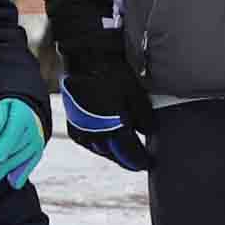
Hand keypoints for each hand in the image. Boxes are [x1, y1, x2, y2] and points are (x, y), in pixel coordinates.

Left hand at [0, 98, 47, 187]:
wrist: (28, 116)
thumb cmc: (8, 113)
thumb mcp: (0, 107)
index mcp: (23, 116)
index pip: (12, 133)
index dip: (0, 146)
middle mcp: (33, 131)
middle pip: (13, 149)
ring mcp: (36, 145)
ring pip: (18, 161)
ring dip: (2, 169)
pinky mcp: (36, 156)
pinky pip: (28, 168)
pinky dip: (19, 176)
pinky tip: (10, 181)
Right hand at [56, 38, 149, 172]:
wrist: (84, 61)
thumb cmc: (113, 75)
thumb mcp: (136, 94)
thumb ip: (145, 119)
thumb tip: (148, 134)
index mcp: (116, 129)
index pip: (132, 156)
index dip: (142, 161)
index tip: (150, 163)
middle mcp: (99, 136)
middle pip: (118, 158)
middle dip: (130, 159)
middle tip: (140, 160)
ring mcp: (84, 134)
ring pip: (104, 152)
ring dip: (115, 152)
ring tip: (125, 149)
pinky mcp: (75, 130)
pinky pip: (91, 145)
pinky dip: (101, 145)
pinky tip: (108, 140)